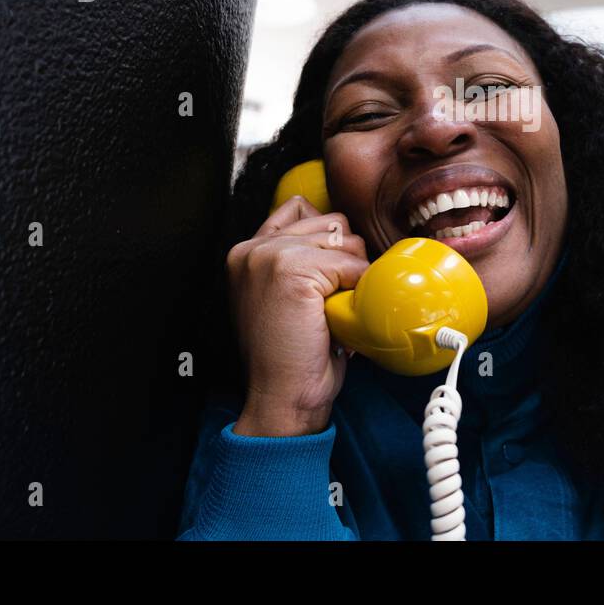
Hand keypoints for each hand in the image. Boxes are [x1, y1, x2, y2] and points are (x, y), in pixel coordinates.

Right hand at [224, 194, 370, 435]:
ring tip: (332, 309)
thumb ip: (299, 260)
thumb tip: (343, 235)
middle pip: (332, 223)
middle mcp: (253, 246)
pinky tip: (337, 316)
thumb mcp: (286, 296)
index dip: (329, 240)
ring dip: (352, 275)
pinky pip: (351, 264)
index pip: (301, 208)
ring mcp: (270, 255)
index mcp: (247, 251)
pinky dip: (356, 290)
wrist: (281, 396)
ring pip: (345, 240)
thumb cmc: (291, 354)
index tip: (329, 276)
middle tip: (330, 302)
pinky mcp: (292, 269)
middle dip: (345, 259)